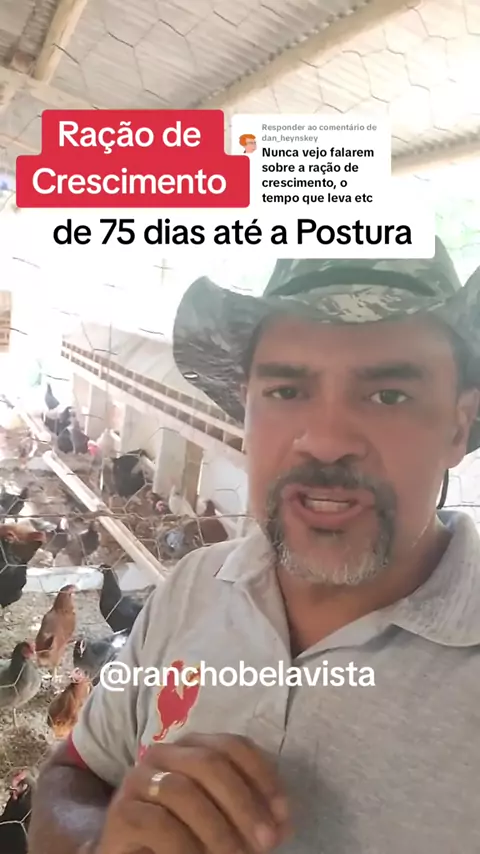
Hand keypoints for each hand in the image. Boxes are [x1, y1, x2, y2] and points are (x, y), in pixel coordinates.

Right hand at [94, 732, 291, 853]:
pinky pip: (158, 823)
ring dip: (217, 829)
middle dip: (244, 804)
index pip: (233, 745)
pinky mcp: (121, 812)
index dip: (262, 776)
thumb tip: (283, 823)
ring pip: (183, 792)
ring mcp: (138, 779)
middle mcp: (163, 753)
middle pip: (209, 763)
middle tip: (266, 843)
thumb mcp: (226, 822)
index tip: (284, 815)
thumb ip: (252, 817)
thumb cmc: (186, 836)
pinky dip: (186, 847)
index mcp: (192, 746)